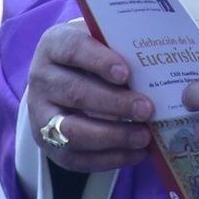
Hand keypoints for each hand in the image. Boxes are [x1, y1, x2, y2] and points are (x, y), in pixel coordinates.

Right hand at [26, 18, 154, 173]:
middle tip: (147, 109)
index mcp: (54, 44)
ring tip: (144, 136)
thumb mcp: (100, 40)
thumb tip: (158, 60)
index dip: (99, 61)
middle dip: (115, 104)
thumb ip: (120, 45)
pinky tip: (137, 153)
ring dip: (113, 135)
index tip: (126, 73)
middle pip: (76, 93)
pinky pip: (77, 158)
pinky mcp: (48, 144)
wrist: (62, 78)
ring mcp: (40, 114)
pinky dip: (110, 158)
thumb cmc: (93, 55)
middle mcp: (41, 78)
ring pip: (73, 130)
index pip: (73, 49)